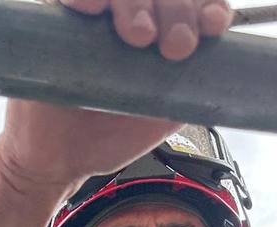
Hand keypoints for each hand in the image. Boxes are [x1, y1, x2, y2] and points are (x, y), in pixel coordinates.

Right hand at [0, 0, 230, 226]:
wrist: (57, 161)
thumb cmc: (108, 136)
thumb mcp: (162, 113)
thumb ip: (190, 86)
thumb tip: (219, 67)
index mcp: (161, 32)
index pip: (193, 1)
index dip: (209, 5)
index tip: (213, 25)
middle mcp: (131, 16)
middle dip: (177, 10)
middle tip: (173, 47)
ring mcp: (96, 18)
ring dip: (136, 3)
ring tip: (137, 35)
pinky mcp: (60, 21)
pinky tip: (94, 8)